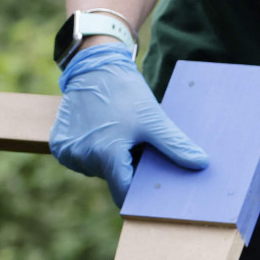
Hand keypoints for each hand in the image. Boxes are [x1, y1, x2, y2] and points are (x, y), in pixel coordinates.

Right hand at [49, 42, 208, 201]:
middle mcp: (83, 157)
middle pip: (111, 179)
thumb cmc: (126, 92)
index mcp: (106, 154)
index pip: (124, 193)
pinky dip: (93, 151)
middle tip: (137, 148)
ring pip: (97, 170)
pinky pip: (82, 159)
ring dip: (109, 159)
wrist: (94, 66)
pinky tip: (100, 131)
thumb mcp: (154, 119)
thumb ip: (175, 146)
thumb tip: (201, 165)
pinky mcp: (58, 145)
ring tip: (118, 135)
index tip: (151, 189)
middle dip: (127, 170)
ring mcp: (67, 152)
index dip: (139, 193)